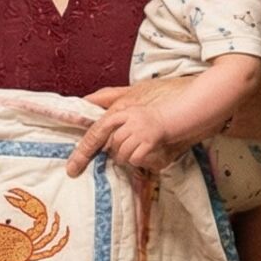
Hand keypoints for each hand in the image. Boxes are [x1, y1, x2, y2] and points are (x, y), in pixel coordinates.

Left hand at [68, 78, 196, 175]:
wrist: (189, 105)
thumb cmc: (164, 97)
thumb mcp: (135, 91)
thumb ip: (110, 97)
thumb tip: (85, 100)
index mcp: (120, 110)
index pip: (95, 133)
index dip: (82, 152)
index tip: (72, 169)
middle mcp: (126, 119)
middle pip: (111, 147)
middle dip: (119, 151)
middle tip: (135, 144)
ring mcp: (137, 129)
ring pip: (121, 154)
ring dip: (131, 155)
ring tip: (145, 144)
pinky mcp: (149, 138)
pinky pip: (135, 158)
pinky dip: (141, 159)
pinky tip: (151, 149)